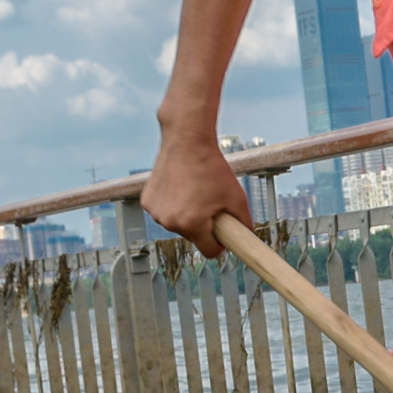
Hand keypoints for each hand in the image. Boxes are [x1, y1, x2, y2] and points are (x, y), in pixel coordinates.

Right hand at [145, 131, 252, 258]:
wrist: (187, 141)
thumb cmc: (212, 167)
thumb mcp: (238, 198)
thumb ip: (244, 223)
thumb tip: (245, 237)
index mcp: (192, 223)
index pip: (210, 251)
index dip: (220, 243)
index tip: (223, 233)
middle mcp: (169, 221)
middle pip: (194, 237)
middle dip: (203, 226)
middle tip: (210, 203)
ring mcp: (156, 212)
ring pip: (178, 225)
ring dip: (187, 215)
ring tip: (194, 192)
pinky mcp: (147, 202)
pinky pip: (165, 213)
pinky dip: (173, 205)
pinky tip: (179, 187)